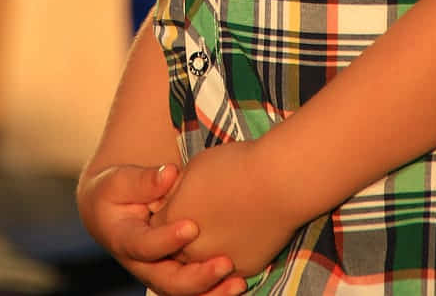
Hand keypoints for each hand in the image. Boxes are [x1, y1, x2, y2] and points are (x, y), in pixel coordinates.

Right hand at [78, 162, 246, 295]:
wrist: (110, 212)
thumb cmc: (116, 191)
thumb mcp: (121, 181)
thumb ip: (145, 180)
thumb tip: (170, 174)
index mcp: (124, 241)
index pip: (146, 246)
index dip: (168, 240)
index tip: (192, 227)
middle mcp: (142, 266)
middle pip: (168, 283)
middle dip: (198, 277)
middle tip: (224, 263)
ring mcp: (158, 274)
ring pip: (184, 293)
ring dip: (212, 292)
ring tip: (239, 282)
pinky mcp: (174, 274)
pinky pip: (195, 291)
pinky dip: (215, 291)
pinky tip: (239, 282)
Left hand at [151, 142, 295, 277]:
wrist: (278, 181)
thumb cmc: (234, 166)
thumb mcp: (194, 168)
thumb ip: (176, 190)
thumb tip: (170, 199)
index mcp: (173, 220)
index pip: (157, 226)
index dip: (167, 213)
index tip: (177, 203)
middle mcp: (190, 248)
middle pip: (176, 251)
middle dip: (181, 237)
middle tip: (196, 219)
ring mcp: (217, 262)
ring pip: (202, 265)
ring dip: (205, 252)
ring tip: (217, 231)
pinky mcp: (243, 268)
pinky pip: (230, 269)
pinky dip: (230, 255)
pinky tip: (238, 237)